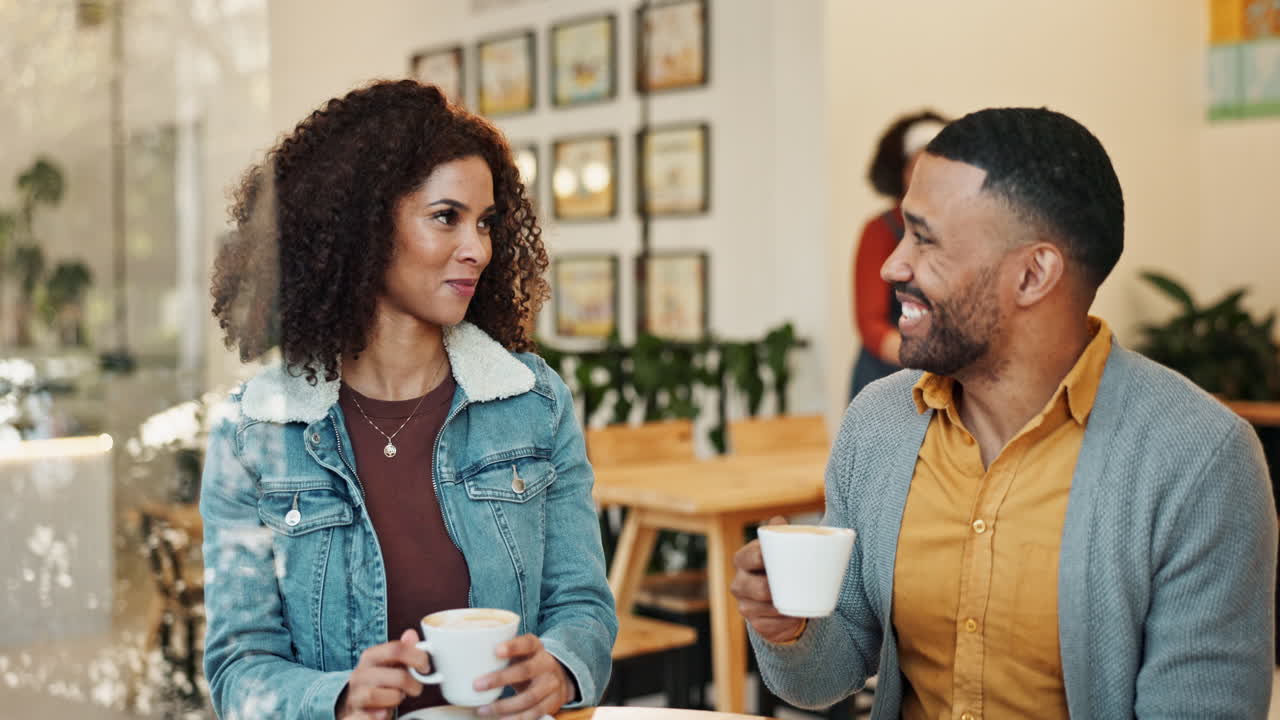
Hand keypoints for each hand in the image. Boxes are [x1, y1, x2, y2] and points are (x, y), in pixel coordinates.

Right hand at [337, 629, 428, 719]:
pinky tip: (382, 714)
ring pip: (376, 695)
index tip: (426, 667)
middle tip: (414, 688)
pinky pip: (363, 717)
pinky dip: (375, 717)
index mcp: (370, 657)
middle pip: (396, 676)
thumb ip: (402, 651)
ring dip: (394, 699)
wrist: (355, 706)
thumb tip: (411, 635)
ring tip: (397, 699)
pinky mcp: (351, 715)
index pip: (397, 649)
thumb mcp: (389, 665)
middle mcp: (360, 675)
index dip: (418, 657)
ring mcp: (354, 696)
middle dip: (411, 684)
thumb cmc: (377, 684)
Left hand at [475, 634, 573, 719]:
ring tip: (483, 709)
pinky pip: (534, 713)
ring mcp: (551, 684)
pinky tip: (501, 719)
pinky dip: (517, 718)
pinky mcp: (553, 702)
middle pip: (525, 671)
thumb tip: (465, 658)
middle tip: (477, 685)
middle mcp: (546, 664)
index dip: (513, 646)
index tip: (496, 650)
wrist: (558, 677)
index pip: (526, 643)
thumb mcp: (521, 653)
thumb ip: (502, 654)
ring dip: (504, 706)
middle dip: (500, 679)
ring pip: (529, 697)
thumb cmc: (529, 663)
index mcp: (536, 647)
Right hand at [731, 516, 806, 643]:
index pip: (751, 557)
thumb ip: (780, 531)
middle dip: (775, 588)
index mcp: (742, 559)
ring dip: (783, 606)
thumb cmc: (781, 567)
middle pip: (757, 587)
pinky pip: (770, 626)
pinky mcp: (756, 625)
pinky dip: (785, 622)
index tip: (784, 557)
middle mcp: (739, 583)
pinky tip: (794, 617)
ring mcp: (745, 606)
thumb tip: (779, 519)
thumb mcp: (781, 549)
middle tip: (798, 583)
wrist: (782, 599)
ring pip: (764, 608)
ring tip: (800, 601)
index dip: (764, 558)